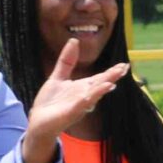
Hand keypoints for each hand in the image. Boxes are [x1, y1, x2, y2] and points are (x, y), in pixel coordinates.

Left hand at [21, 37, 130, 162]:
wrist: (38, 122)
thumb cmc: (49, 102)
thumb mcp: (58, 77)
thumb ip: (67, 61)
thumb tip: (74, 40)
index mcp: (82, 87)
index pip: (99, 78)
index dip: (111, 71)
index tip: (124, 65)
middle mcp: (84, 95)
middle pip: (100, 84)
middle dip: (112, 76)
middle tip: (125, 68)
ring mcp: (79, 104)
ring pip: (94, 93)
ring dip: (104, 86)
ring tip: (114, 78)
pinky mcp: (71, 111)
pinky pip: (83, 102)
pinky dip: (92, 96)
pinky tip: (98, 90)